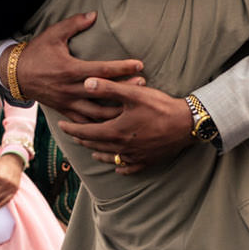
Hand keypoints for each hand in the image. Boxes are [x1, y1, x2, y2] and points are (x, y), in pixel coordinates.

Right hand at [13, 13, 144, 119]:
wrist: (14, 74)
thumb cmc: (36, 52)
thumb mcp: (53, 34)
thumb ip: (74, 24)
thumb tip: (94, 14)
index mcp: (70, 70)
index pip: (102, 70)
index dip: (122, 68)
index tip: (139, 65)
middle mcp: (70, 89)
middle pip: (104, 94)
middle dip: (125, 91)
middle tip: (143, 85)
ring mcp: (67, 103)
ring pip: (96, 114)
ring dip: (116, 111)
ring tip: (131, 105)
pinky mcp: (64, 111)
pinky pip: (84, 124)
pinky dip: (98, 126)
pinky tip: (112, 125)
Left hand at [59, 80, 197, 173]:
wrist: (187, 125)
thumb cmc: (161, 107)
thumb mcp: (133, 93)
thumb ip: (108, 88)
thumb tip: (85, 83)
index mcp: (115, 131)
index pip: (86, 132)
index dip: (72, 129)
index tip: (60, 126)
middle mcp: (122, 147)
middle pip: (96, 145)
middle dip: (82, 140)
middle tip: (72, 135)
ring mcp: (135, 156)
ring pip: (110, 157)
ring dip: (97, 152)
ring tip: (90, 149)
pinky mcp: (148, 161)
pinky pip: (130, 167)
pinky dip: (121, 166)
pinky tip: (118, 166)